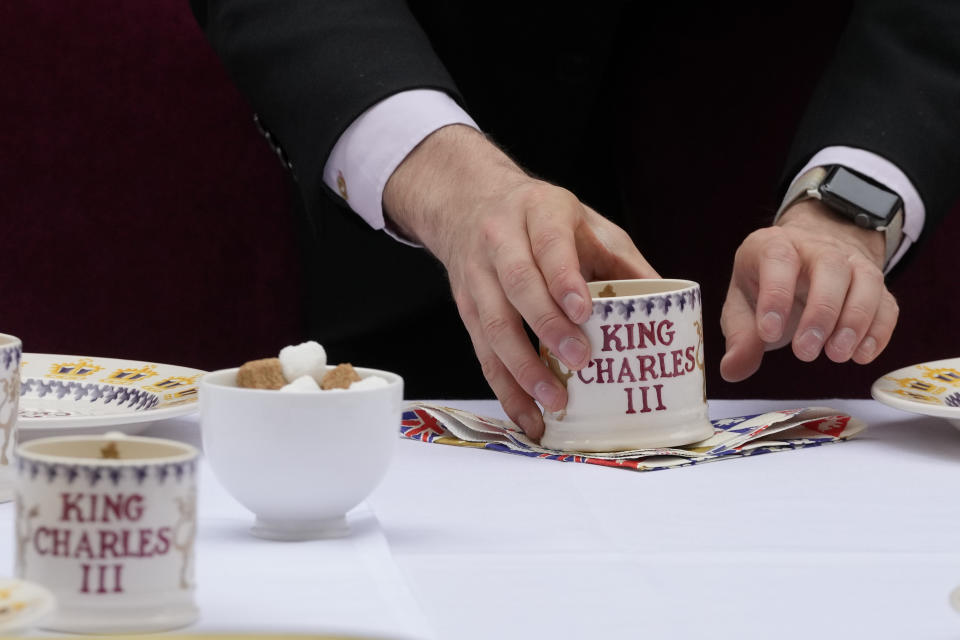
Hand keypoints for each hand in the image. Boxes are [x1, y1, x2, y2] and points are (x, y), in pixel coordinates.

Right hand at [383, 125, 657, 437]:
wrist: (469, 206)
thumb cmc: (541, 219)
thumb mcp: (586, 223)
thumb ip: (623, 261)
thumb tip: (668, 307)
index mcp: (539, 210)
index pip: (548, 243)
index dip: (563, 278)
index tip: (583, 311)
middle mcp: (500, 239)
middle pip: (518, 284)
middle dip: (547, 326)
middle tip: (578, 361)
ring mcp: (477, 274)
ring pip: (493, 324)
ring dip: (523, 367)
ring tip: (553, 401)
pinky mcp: (465, 306)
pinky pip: (482, 351)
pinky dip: (505, 388)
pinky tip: (528, 414)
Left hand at [720, 199, 898, 381]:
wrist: (805, 259)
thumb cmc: (767, 284)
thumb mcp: (742, 304)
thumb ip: (740, 337)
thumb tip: (732, 370)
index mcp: (773, 245)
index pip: (777, 259)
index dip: (775, 295)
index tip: (768, 333)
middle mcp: (816, 247)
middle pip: (830, 267)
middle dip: (821, 311)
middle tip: (806, 352)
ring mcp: (851, 262)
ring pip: (866, 280)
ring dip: (855, 321)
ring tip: (837, 355)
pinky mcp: (874, 284)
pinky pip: (886, 303)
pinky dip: (878, 330)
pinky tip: (862, 355)